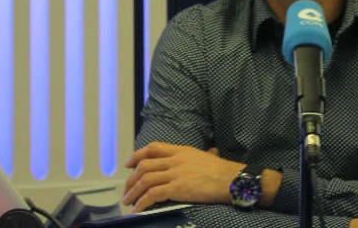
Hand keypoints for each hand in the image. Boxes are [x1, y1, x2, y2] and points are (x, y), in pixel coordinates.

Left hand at [122, 142, 243, 212]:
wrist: (231, 179)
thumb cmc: (223, 170)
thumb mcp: (209, 156)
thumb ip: (204, 154)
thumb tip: (211, 151)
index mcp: (181, 150)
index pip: (153, 148)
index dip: (137, 155)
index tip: (129, 164)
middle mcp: (175, 159)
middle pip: (144, 165)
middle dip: (131, 179)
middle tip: (127, 190)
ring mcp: (175, 173)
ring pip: (145, 180)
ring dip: (133, 192)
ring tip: (128, 202)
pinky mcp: (177, 188)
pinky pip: (153, 195)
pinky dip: (142, 202)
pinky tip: (138, 210)